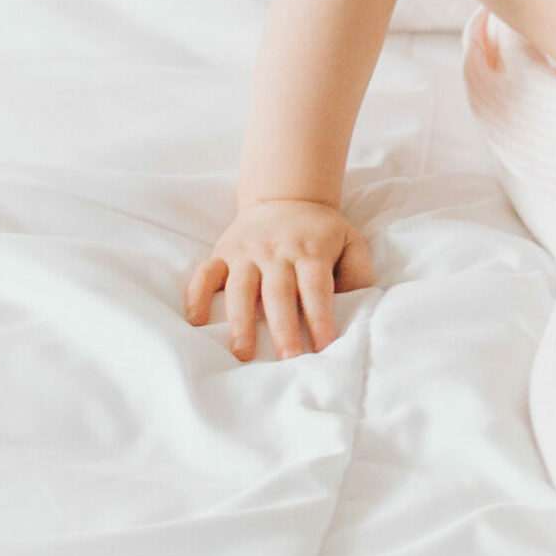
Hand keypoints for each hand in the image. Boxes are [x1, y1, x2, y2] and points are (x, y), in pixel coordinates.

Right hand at [186, 199, 375, 359]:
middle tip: (287, 360)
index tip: (323, 348)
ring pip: (241, 287)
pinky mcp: (223, 252)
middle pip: (279, 292)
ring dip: (241, 322)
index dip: (320, 318)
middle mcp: (277, 251)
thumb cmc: (321, 232)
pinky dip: (197, 296)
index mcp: (311, 250)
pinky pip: (205, 273)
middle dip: (283, 328)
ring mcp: (247, 251)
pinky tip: (196, 322)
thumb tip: (358, 306)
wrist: (286, 196)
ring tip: (243, 354)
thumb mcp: (350, 241)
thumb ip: (358, 272)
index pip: (316, 287)